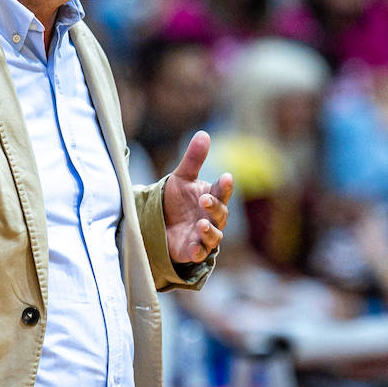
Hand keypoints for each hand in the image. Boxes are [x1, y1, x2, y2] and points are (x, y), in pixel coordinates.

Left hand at [162, 131, 232, 264]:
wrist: (160, 223)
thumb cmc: (177, 199)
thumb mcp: (182, 177)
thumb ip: (194, 159)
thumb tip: (204, 133)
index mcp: (212, 197)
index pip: (222, 191)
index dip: (225, 186)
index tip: (227, 177)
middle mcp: (213, 217)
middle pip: (220, 213)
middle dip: (214, 206)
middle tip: (205, 199)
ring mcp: (204, 236)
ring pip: (214, 236)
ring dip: (210, 230)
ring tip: (202, 224)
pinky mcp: (193, 250)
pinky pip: (200, 253)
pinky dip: (198, 250)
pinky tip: (194, 247)